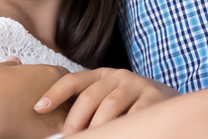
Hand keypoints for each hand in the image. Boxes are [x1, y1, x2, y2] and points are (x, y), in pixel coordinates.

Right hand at [0, 59, 69, 137]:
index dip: (58, 83)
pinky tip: (40, 130)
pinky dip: (56, 129)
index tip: (49, 89)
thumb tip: (15, 62)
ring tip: (48, 119)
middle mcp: (60, 93)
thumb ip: (12, 66)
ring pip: (70, 115)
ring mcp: (58, 115)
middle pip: (73, 96)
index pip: (66, 77)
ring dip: (62, 116)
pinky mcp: (52, 132)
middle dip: (65, 100)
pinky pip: (62, 130)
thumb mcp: (1, 69)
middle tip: (53, 106)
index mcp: (50, 73)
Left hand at [34, 67, 178, 133]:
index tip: (38, 108)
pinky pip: (135, 114)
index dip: (55, 92)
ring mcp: (137, 85)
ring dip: (98, 126)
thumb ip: (87, 106)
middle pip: (90, 96)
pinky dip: (124, 125)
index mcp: (100, 76)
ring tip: (92, 138)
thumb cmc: (128, 105)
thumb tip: (57, 126)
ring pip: (111, 105)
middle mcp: (117, 76)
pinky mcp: (154, 98)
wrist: (168, 101)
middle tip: (67, 138)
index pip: (73, 81)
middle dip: (75, 120)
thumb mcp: (106, 99)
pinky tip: (118, 134)